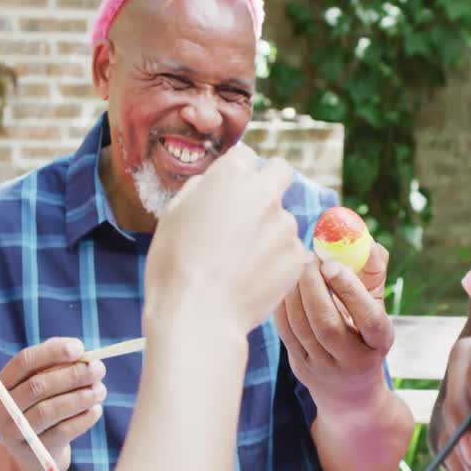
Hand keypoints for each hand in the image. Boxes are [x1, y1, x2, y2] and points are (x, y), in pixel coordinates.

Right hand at [0, 338, 106, 470]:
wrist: (35, 452)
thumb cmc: (42, 405)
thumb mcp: (43, 381)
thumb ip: (56, 361)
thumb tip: (79, 351)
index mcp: (1, 384)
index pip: (24, 361)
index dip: (52, 352)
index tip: (79, 348)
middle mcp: (2, 409)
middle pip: (37, 386)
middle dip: (72, 375)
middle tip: (99, 369)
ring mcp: (15, 433)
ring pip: (48, 410)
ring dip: (80, 397)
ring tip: (100, 390)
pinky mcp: (33, 452)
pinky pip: (62, 432)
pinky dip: (83, 418)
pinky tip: (96, 409)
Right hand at [146, 146, 310, 336]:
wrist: (198, 315)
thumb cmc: (175, 267)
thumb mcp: (173, 215)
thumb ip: (201, 189)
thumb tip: (214, 185)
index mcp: (230, 177)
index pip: (245, 155)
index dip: (237, 173)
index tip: (230, 191)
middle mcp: (263, 194)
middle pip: (281, 171)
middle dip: (271, 182)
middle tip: (253, 209)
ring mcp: (284, 226)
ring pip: (284, 217)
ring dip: (270, 230)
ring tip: (242, 261)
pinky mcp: (296, 256)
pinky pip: (290, 250)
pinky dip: (277, 260)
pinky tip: (254, 278)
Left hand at [274, 242, 393, 403]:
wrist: (349, 389)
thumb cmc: (363, 333)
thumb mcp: (376, 306)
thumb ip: (373, 273)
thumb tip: (366, 242)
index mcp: (379, 342)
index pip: (369, 319)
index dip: (350, 290)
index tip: (332, 263)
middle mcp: (353, 360)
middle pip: (328, 325)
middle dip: (313, 287)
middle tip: (309, 257)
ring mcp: (324, 367)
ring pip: (302, 328)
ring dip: (295, 292)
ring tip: (297, 267)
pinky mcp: (301, 366)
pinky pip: (286, 332)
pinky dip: (283, 304)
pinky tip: (286, 284)